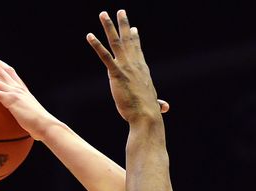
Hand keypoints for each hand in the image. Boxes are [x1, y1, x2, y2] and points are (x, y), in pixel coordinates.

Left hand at [0, 56, 167, 139]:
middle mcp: (32, 97)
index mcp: (38, 107)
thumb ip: (66, 148)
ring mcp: (24, 96)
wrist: (65, 141)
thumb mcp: (65, 144)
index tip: (7, 72)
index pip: (26, 88)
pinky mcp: (17, 99)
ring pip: (0, 79)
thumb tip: (76, 165)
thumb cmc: (67, 144)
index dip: (15, 78)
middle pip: (12, 76)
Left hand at [0, 57, 54, 139]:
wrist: (46, 126)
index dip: (0, 64)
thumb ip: (23, 118)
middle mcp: (18, 87)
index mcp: (23, 90)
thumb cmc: (41, 127)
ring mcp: (14, 91)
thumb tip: (23, 128)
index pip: (10, 72)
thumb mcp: (31, 119)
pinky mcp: (10, 99)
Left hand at [87, 10, 162, 124]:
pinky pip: (104, 56)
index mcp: (142, 69)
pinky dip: (97, 45)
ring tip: (103, 14)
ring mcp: (126, 67)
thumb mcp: (153, 103)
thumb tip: (165, 107)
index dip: (134, 38)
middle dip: (123, 24)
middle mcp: (135, 64)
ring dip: (108, 26)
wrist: (146, 115)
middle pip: (128, 39)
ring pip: (116, 42)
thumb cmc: (149, 112)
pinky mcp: (116, 73)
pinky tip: (89, 36)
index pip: (137, 50)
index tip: (133, 28)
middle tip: (120, 11)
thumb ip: (158, 102)